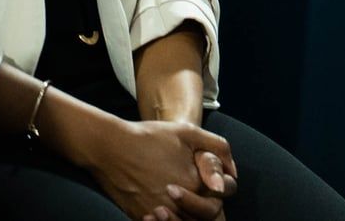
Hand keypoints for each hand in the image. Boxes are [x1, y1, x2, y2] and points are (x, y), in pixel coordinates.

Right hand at [75, 116, 235, 220]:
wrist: (111, 146)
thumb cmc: (151, 137)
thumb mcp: (190, 132)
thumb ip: (218, 149)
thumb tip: (233, 172)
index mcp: (195, 183)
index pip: (216, 203)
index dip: (216, 197)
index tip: (207, 188)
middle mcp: (178, 202)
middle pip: (200, 219)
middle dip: (201, 210)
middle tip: (190, 197)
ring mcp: (157, 212)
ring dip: (183, 218)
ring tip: (177, 204)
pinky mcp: (139, 216)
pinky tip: (160, 211)